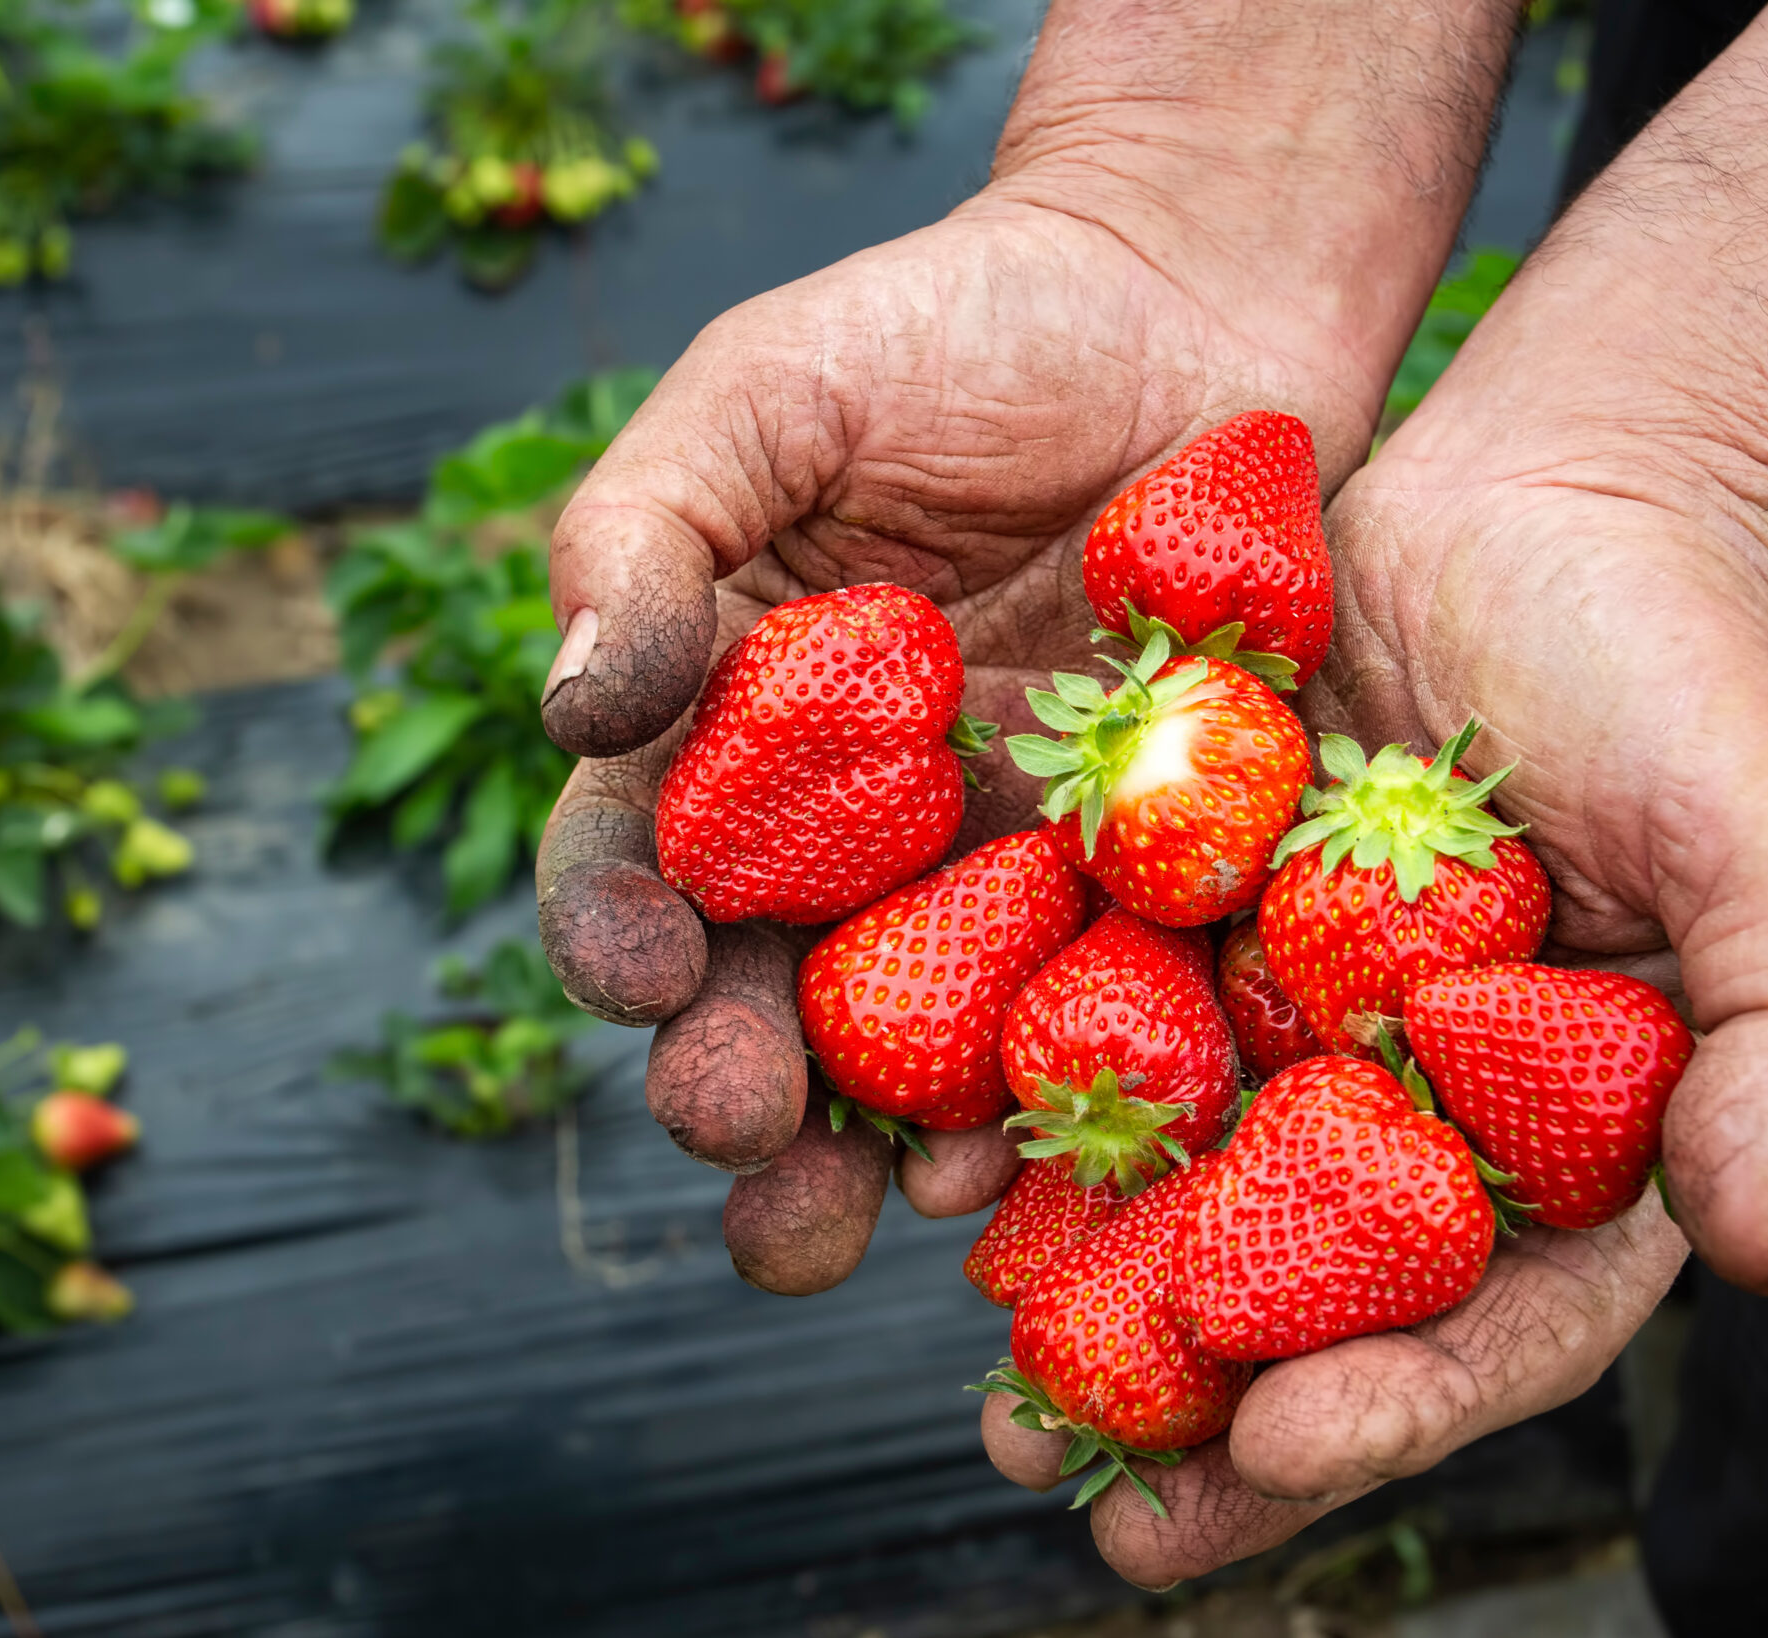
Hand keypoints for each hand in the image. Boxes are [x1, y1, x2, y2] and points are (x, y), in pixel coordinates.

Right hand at [535, 195, 1401, 1289]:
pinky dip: (1065, 1098)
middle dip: (736, 1093)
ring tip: (879, 1210)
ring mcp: (998, 879)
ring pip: (919, 1057)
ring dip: (882, 1151)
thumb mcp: (772, 391)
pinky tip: (1041, 1156)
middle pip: (762, 1004)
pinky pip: (1097, 1016)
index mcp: (730, 739)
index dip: (618, 933)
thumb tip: (569, 704)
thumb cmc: (958, 324)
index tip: (645, 965)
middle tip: (741, 1138)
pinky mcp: (1144, 890)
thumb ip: (650, 529)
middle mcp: (851, 841)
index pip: (633, 867)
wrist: (1198, 297)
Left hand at [980, 336, 1767, 1581]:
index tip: (1279, 1448)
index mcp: (1560, 1146)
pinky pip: (1093, 1049)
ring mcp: (1287, 1035)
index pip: (1490, 1322)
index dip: (1393, 1402)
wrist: (1543, 501)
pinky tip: (934, 1178)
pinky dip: (1022, 1122)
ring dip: (1088, 1310)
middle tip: (1090, 1498)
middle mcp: (1409, 1118)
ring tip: (999, 1402)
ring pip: (1181, 1204)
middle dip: (1204, 1413)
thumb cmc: (1685, 669)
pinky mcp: (1181, 936)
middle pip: (1312, 1308)